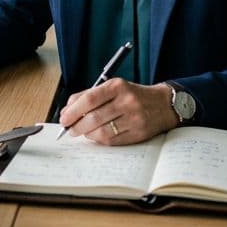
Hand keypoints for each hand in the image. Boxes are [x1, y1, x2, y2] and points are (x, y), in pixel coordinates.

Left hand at [58, 79, 177, 144]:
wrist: (163, 104)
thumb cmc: (133, 96)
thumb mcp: (114, 88)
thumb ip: (90, 95)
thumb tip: (66, 109)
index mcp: (118, 86)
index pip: (90, 99)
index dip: (73, 110)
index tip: (63, 118)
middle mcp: (127, 101)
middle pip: (94, 117)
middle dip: (77, 126)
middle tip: (70, 129)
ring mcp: (134, 119)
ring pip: (102, 132)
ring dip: (87, 134)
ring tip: (83, 132)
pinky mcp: (138, 133)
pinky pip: (112, 140)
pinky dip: (100, 140)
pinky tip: (96, 136)